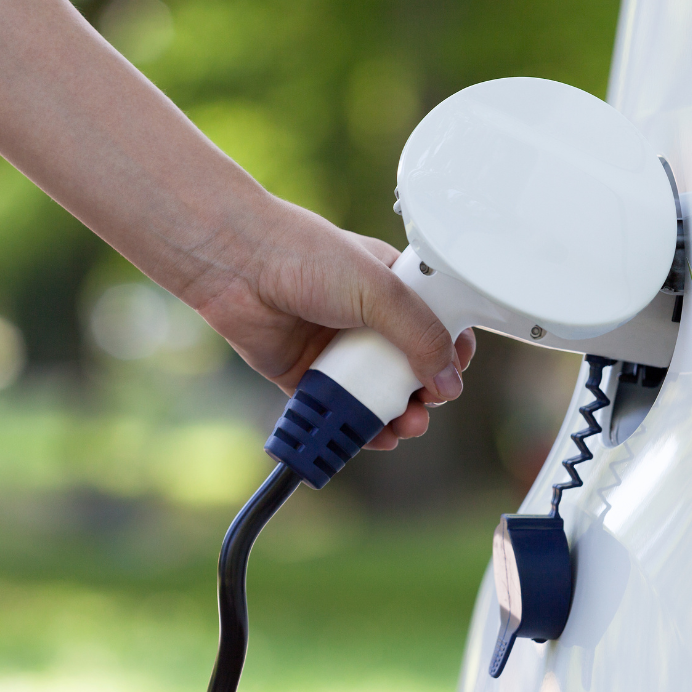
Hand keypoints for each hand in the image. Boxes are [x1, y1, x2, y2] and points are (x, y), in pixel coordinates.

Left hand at [189, 195, 475, 450]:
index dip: (448, 352)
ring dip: (395, 416)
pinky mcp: (302, 372)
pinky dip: (355, 426)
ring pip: (373, 393)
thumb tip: (448, 379)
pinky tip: (374, 437)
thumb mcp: (379, 288)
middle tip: (427, 407)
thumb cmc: (304, 254)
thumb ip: (420, 332)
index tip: (453, 375)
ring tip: (405, 428)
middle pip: (407, 367)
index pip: (435, 325)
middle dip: (423, 393)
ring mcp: (333, 347)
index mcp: (391, 286)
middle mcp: (364, 318)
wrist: (238, 264)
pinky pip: (335, 407)